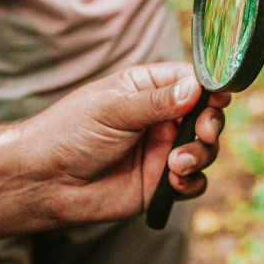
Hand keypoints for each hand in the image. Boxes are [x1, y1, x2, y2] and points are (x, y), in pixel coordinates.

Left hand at [35, 62, 230, 224]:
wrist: (44, 180)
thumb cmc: (69, 133)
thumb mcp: (113, 109)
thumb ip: (157, 101)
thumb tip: (197, 87)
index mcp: (147, 89)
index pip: (191, 81)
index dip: (211, 89)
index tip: (219, 98)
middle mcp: (160, 118)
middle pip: (206, 116)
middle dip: (211, 124)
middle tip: (203, 132)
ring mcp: (162, 151)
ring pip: (205, 149)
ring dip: (201, 154)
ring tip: (176, 163)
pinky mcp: (160, 182)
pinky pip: (193, 182)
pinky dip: (192, 181)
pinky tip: (174, 181)